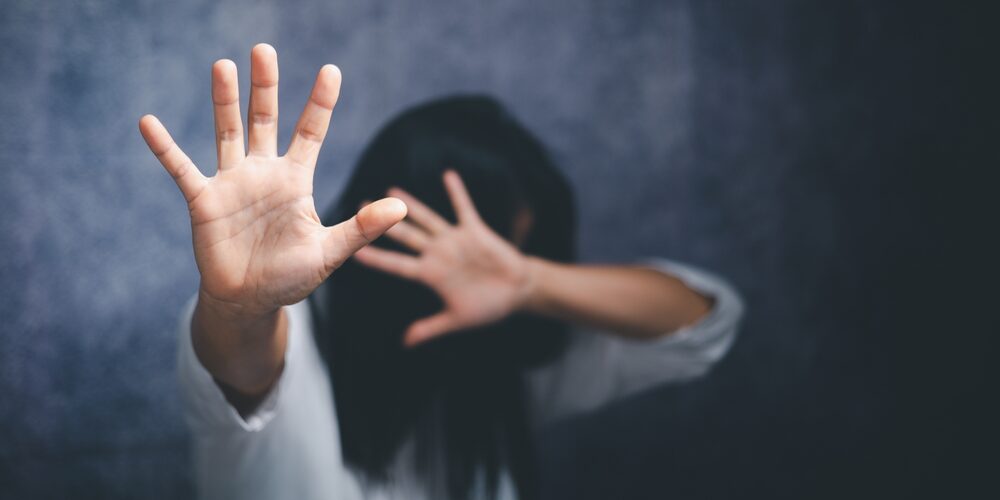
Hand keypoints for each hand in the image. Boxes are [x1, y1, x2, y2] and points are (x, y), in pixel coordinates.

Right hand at [140, 44, 406, 317]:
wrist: (250, 301)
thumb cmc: (291, 276)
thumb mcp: (329, 252)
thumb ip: (361, 228)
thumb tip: (401, 208)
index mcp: (295, 181)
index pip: (311, 132)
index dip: (320, 103)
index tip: (331, 70)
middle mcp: (263, 173)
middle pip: (265, 119)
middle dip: (265, 85)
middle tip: (263, 49)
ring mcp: (232, 183)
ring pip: (228, 132)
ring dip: (224, 100)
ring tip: (223, 65)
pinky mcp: (204, 201)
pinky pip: (182, 169)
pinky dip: (165, 148)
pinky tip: (148, 122)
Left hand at [354, 170, 534, 345]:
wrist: (517, 291)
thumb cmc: (488, 306)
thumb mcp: (458, 319)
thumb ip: (431, 328)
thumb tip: (405, 343)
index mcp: (431, 275)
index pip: (398, 265)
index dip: (378, 259)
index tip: (354, 253)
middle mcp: (438, 254)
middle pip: (405, 236)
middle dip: (384, 224)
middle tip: (360, 207)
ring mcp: (455, 241)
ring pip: (427, 219)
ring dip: (411, 205)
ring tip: (391, 189)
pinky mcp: (475, 231)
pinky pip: (464, 209)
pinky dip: (457, 193)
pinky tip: (448, 175)